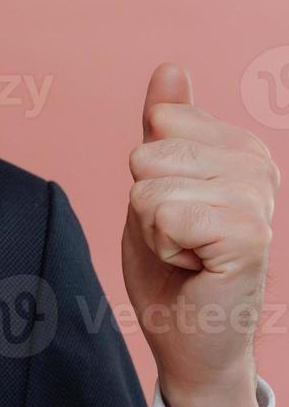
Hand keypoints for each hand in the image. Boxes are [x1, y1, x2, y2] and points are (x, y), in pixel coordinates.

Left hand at [122, 62, 277, 406]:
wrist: (189, 338)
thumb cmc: (173, 268)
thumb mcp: (156, 185)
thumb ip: (164, 128)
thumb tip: (171, 68)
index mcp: (240, 149)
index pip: (160, 119)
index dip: (147, 171)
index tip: (175, 209)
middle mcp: (259, 166)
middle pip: (149, 151)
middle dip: (146, 202)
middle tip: (179, 238)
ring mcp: (259, 200)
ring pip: (151, 184)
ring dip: (154, 228)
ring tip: (186, 252)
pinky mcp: (248, 235)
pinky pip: (165, 214)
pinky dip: (163, 247)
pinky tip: (193, 267)